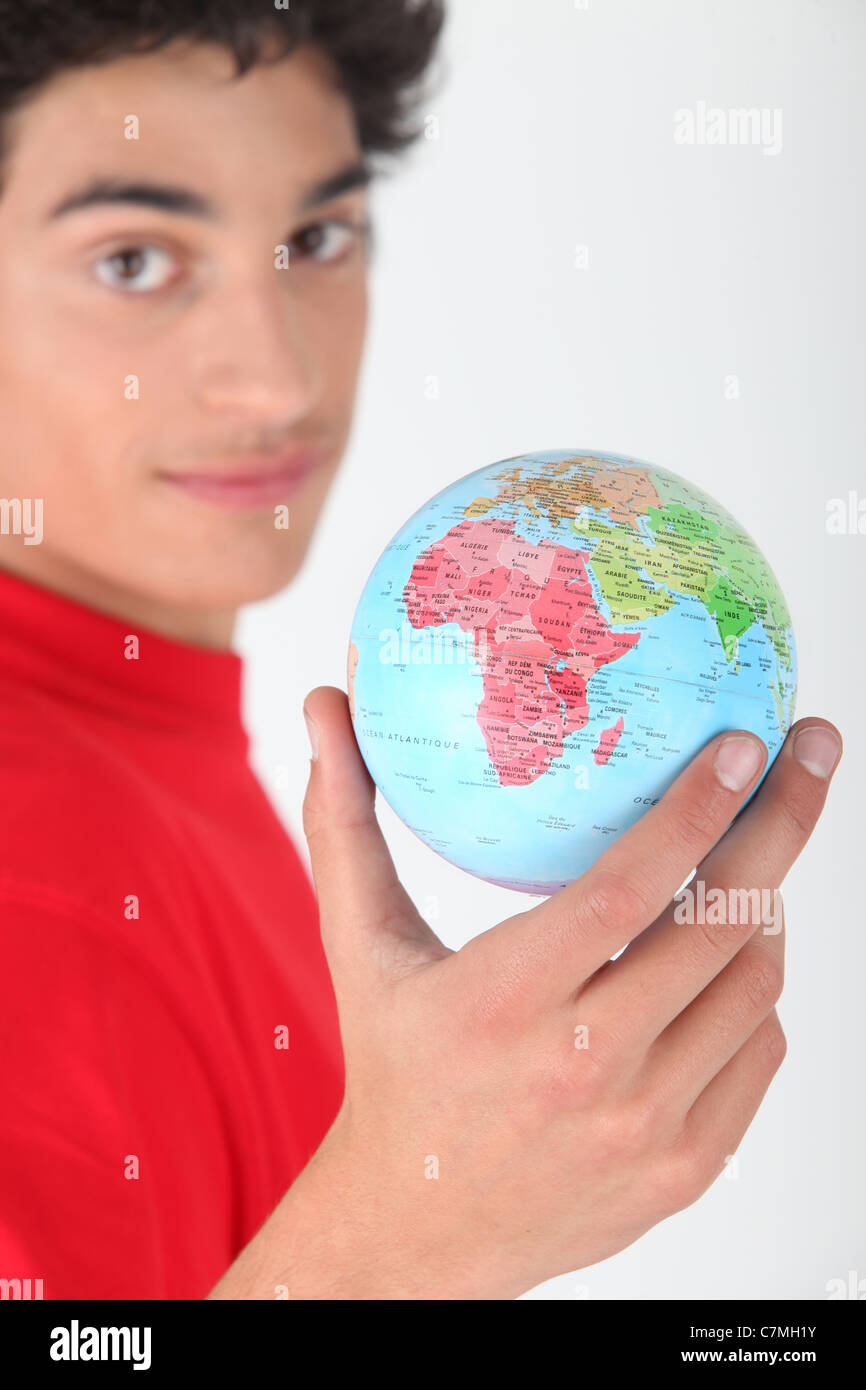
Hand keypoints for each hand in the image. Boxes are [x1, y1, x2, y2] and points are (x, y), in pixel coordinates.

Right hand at [295, 691, 840, 1298]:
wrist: (416, 1228)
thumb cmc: (392, 1065)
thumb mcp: (360, 945)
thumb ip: (343, 821)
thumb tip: (320, 702)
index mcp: (505, 1000)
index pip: (632, 887)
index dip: (699, 806)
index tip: (743, 742)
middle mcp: (585, 1067)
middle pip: (724, 924)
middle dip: (782, 822)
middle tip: (810, 753)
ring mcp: (645, 1126)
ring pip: (756, 985)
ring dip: (766, 908)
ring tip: (745, 864)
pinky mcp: (684, 1168)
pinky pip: (759, 1050)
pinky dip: (753, 991)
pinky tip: (720, 963)